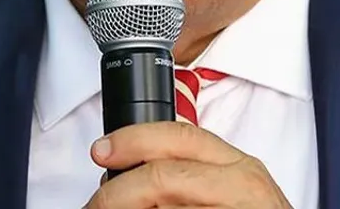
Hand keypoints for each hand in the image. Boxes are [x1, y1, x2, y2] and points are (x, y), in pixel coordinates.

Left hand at [85, 121, 292, 207]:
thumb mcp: (234, 190)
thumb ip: (192, 173)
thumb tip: (131, 172)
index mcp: (240, 168)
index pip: (180, 137)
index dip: (133, 139)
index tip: (102, 149)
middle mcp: (242, 187)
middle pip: (163, 176)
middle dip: (118, 191)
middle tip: (97, 205)